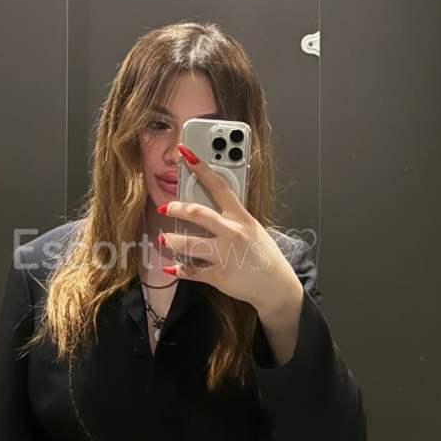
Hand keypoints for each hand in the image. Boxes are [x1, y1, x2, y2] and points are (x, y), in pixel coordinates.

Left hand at [157, 144, 302, 314]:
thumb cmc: (264, 255)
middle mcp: (231, 233)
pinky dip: (178, 269)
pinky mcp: (218, 275)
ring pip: (187, 244)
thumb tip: (208, 208)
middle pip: (197, 213)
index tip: (185, 154)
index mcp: (241, 217)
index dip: (201, 168)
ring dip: (171, 240)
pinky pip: (190, 271)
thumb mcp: (252, 229)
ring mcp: (224, 255)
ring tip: (164, 238)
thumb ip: (232, 218)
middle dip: (177, 208)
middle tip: (166, 207)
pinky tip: (171, 267)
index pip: (219, 186)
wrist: (276, 286)